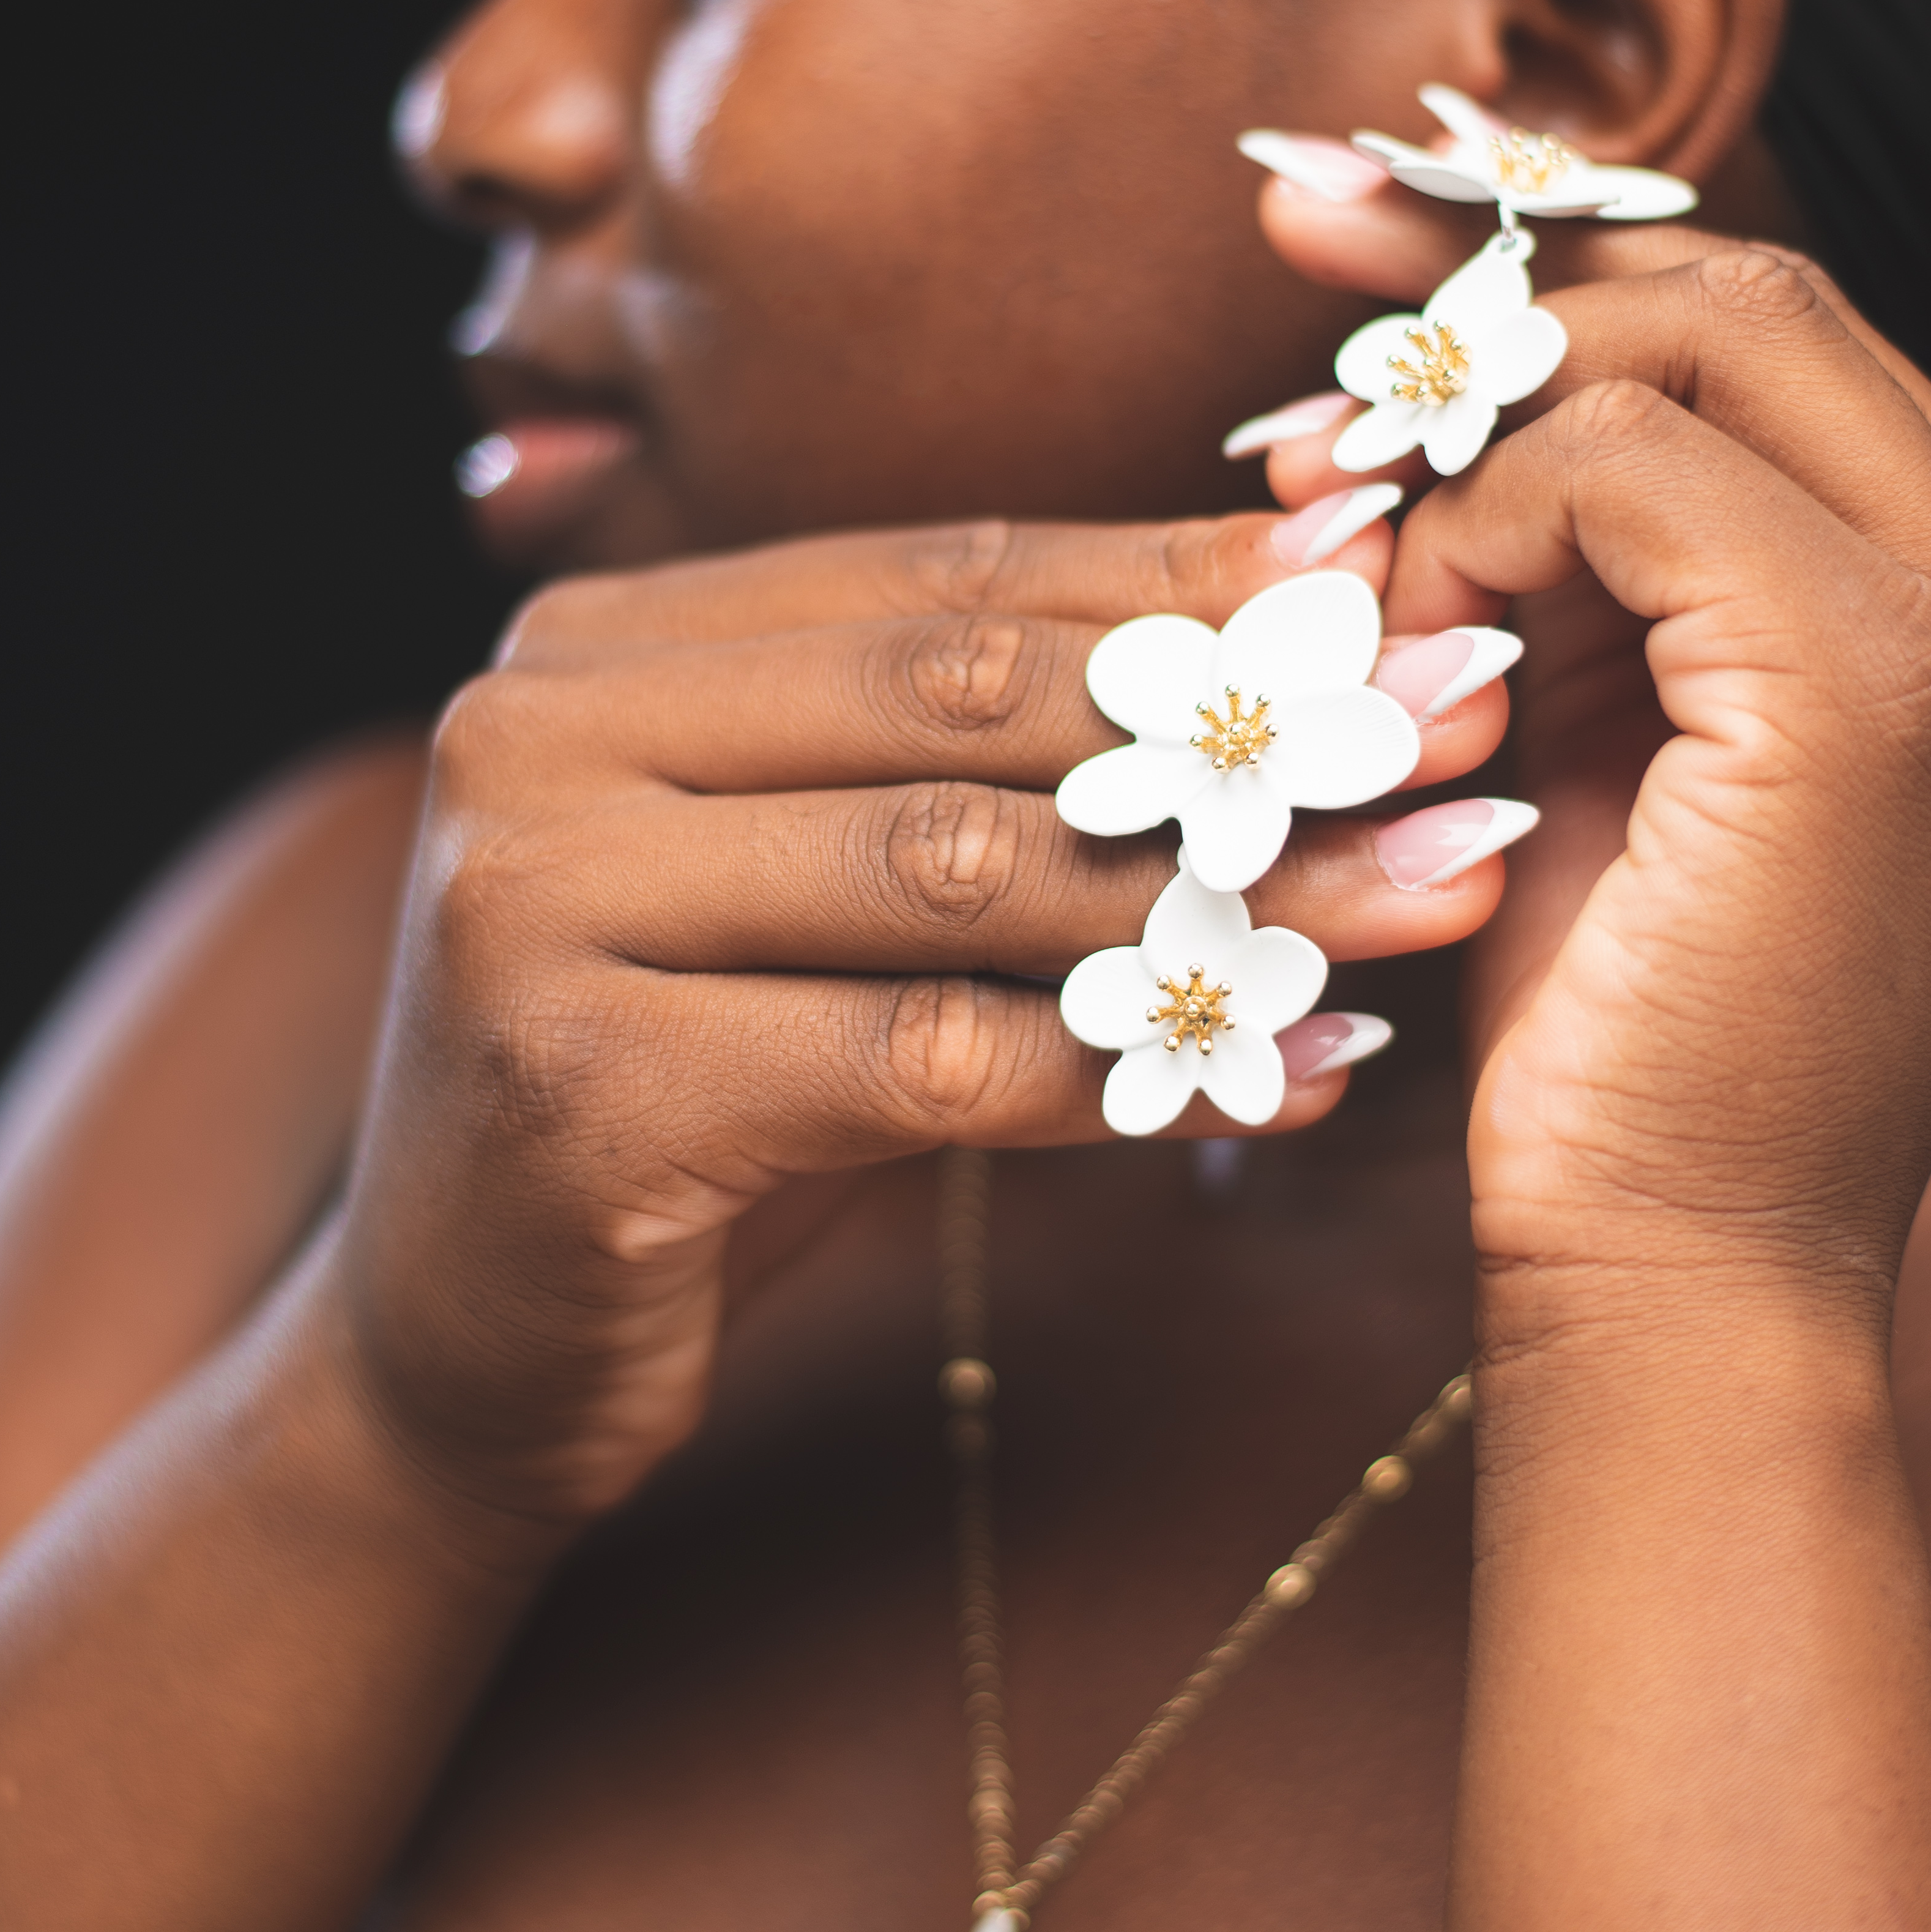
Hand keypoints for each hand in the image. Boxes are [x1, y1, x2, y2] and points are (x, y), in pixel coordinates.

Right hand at [314, 514, 1516, 1527]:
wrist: (467, 1358)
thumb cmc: (696, 1094)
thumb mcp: (821, 898)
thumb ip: (986, 771)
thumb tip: (1295, 628)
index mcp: (601, 642)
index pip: (943, 576)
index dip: (1181, 573)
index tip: (1395, 573)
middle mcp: (541, 729)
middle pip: (964, 696)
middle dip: (1237, 707)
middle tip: (1464, 715)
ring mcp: (538, 902)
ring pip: (965, 868)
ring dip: (1233, 886)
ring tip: (1440, 884)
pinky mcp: (587, 1088)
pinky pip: (927, 1062)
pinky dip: (1133, 1070)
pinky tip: (1298, 1077)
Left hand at [1242, 162, 1930, 1300]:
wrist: (1673, 1271)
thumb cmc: (1621, 1031)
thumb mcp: (1621, 736)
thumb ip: (1600, 551)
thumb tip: (1443, 352)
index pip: (1793, 351)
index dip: (1570, 277)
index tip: (1364, 244)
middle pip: (1762, 309)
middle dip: (1504, 296)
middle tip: (1310, 324)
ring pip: (1704, 351)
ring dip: (1479, 437)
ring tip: (1358, 564)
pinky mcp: (1882, 684)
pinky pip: (1629, 467)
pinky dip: (1480, 526)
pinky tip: (1414, 649)